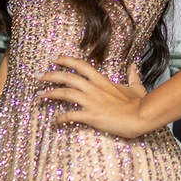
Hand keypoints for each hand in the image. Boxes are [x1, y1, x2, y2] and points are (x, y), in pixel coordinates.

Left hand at [39, 57, 156, 138]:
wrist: (141, 115)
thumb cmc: (139, 103)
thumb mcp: (137, 87)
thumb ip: (133, 76)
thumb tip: (133, 67)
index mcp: (102, 80)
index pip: (81, 65)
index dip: (66, 61)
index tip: (56, 59)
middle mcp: (94, 88)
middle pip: (67, 77)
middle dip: (51, 75)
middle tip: (39, 76)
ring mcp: (91, 101)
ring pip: (65, 93)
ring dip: (50, 93)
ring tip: (40, 95)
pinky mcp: (91, 115)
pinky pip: (71, 115)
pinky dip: (60, 118)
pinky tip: (55, 121)